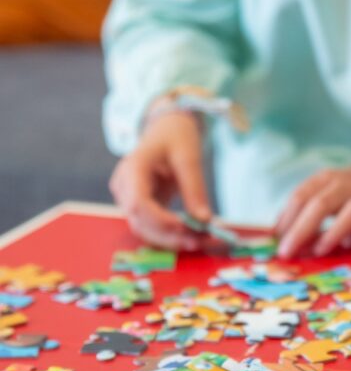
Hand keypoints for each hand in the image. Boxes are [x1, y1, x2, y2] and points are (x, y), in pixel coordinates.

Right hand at [109, 112, 210, 249]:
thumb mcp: (189, 157)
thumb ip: (195, 189)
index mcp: (133, 168)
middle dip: (170, 236)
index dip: (161, 220)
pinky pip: (152, 226)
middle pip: (140, 221)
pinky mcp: (140, 206)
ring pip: (145, 229)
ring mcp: (129, 198)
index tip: (187, 228)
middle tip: (201, 241)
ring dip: (171, 240)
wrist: (166, 129)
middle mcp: (124, 186)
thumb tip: (204, 221)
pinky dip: (171, 234)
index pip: (139, 202)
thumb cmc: (176, 137)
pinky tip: (193, 236)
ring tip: (201, 240)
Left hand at [275, 167, 350, 257]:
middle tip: (287, 252)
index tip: (276, 241)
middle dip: (301, 231)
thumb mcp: (322, 193)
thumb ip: (301, 212)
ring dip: (333, 233)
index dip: (286, 220)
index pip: (301, 196)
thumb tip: (276, 235)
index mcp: (327, 179)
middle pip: (321, 204)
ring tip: (319, 250)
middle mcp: (347, 185)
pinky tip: (348, 244)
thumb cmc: (344, 196)